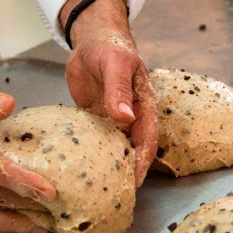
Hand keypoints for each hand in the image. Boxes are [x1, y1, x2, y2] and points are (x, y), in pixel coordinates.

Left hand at [60, 0, 157, 186]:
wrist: (91, 40)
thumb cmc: (109, 47)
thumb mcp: (116, 64)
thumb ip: (120, 90)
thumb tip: (125, 118)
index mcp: (143, 105)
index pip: (147, 139)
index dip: (143, 162)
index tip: (134, 182)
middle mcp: (131, 116)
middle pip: (134, 149)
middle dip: (128, 170)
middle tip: (116, 192)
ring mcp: (114, 119)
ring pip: (117, 147)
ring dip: (112, 165)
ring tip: (100, 186)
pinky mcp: (98, 119)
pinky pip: (99, 140)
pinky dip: (95, 153)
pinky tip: (85, 166)